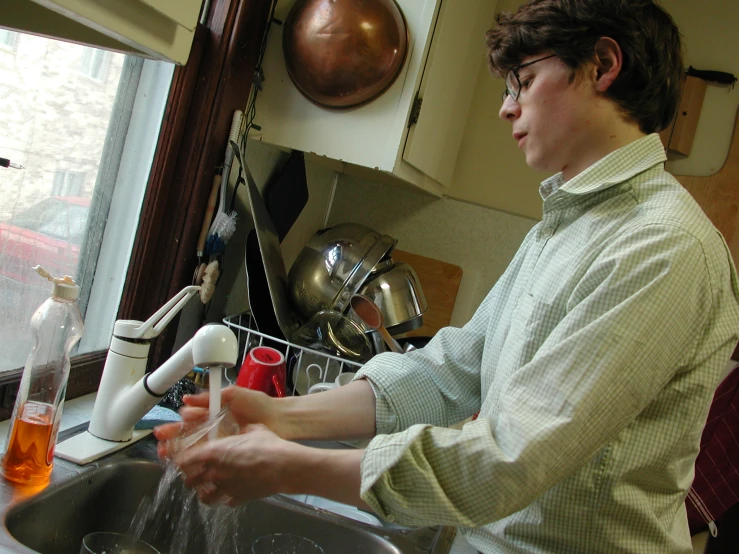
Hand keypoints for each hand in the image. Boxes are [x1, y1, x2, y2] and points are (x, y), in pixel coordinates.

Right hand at [154, 386, 278, 458]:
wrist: (281, 420)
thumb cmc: (260, 405)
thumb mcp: (235, 395)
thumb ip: (211, 397)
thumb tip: (187, 399)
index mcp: (214, 412)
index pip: (189, 420)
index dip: (176, 426)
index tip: (164, 432)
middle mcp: (216, 428)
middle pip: (189, 436)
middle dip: (173, 441)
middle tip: (160, 448)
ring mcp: (223, 442)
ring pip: (196, 449)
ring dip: (181, 454)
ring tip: (168, 459)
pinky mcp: (231, 453)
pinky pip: (211, 459)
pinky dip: (199, 464)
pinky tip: (189, 468)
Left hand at [174, 424, 295, 505]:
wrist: (284, 466)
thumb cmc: (268, 445)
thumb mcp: (254, 429)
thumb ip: (243, 430)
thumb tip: (243, 429)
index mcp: (214, 452)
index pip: (185, 459)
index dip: (181, 459)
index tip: (183, 458)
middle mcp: (215, 472)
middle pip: (190, 481)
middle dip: (190, 477)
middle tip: (195, 473)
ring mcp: (226, 488)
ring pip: (204, 497)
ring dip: (204, 492)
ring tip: (208, 489)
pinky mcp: (237, 498)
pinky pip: (225, 502)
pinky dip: (224, 499)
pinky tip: (229, 493)